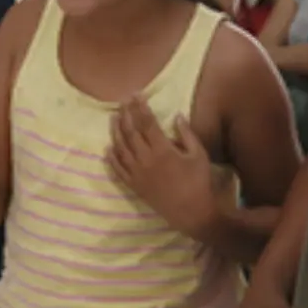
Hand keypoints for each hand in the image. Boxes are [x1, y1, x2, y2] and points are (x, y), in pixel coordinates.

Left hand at [107, 99, 217, 238]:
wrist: (191, 212)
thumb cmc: (199, 182)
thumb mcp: (199, 155)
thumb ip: (186, 134)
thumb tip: (177, 116)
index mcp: (162, 149)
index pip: (147, 123)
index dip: (140, 107)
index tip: (136, 95)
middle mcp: (145, 159)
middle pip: (131, 132)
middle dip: (126, 115)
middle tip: (122, 102)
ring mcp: (137, 173)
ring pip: (121, 148)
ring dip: (116, 132)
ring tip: (113, 118)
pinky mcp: (134, 185)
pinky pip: (118, 169)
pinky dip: (112, 158)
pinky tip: (108, 149)